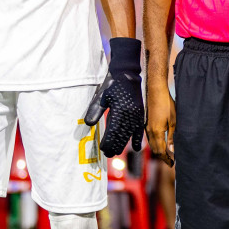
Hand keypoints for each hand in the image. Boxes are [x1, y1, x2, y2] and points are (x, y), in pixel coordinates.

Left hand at [84, 38, 144, 156]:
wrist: (127, 74)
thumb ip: (95, 111)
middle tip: (107, 154)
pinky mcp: (140, 113)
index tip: (102, 149)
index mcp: (119, 111)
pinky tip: (135, 148)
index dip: (108, 142)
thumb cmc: (112, 84)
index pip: (113, 132)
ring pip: (130, 134)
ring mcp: (136, 115)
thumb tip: (88, 124)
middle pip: (122, 135)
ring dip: (123, 144)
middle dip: (114, 146)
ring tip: (116, 152)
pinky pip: (139, 129)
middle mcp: (130, 115)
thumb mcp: (102, 96)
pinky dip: (137, 138)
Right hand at [146, 82, 175, 165]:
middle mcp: (149, 131)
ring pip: (152, 144)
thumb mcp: (173, 121)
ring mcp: (146, 127)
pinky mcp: (146, 123)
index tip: (172, 164)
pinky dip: (156, 144)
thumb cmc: (166, 104)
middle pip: (155, 150)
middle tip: (171, 162)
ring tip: (168, 155)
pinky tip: (162, 143)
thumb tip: (172, 150)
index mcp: (156, 132)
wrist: (156, 91)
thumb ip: (172, 136)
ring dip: (159, 151)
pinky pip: (150, 138)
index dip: (166, 159)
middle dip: (163, 157)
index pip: (160, 151)